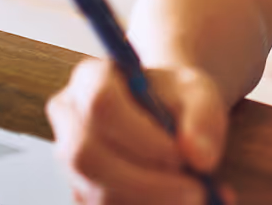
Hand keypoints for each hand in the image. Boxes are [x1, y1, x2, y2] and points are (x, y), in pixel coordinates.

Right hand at [47, 57, 234, 204]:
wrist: (165, 116)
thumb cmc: (178, 98)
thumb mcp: (199, 92)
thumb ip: (203, 118)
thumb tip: (201, 159)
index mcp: (91, 78)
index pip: (100, 104)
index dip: (138, 134)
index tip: (179, 154)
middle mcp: (69, 122)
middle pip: (88, 157)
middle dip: (143, 182)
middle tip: (196, 192)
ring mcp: (68, 164)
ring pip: (96, 196)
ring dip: (149, 202)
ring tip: (198, 198)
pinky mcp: (80, 196)